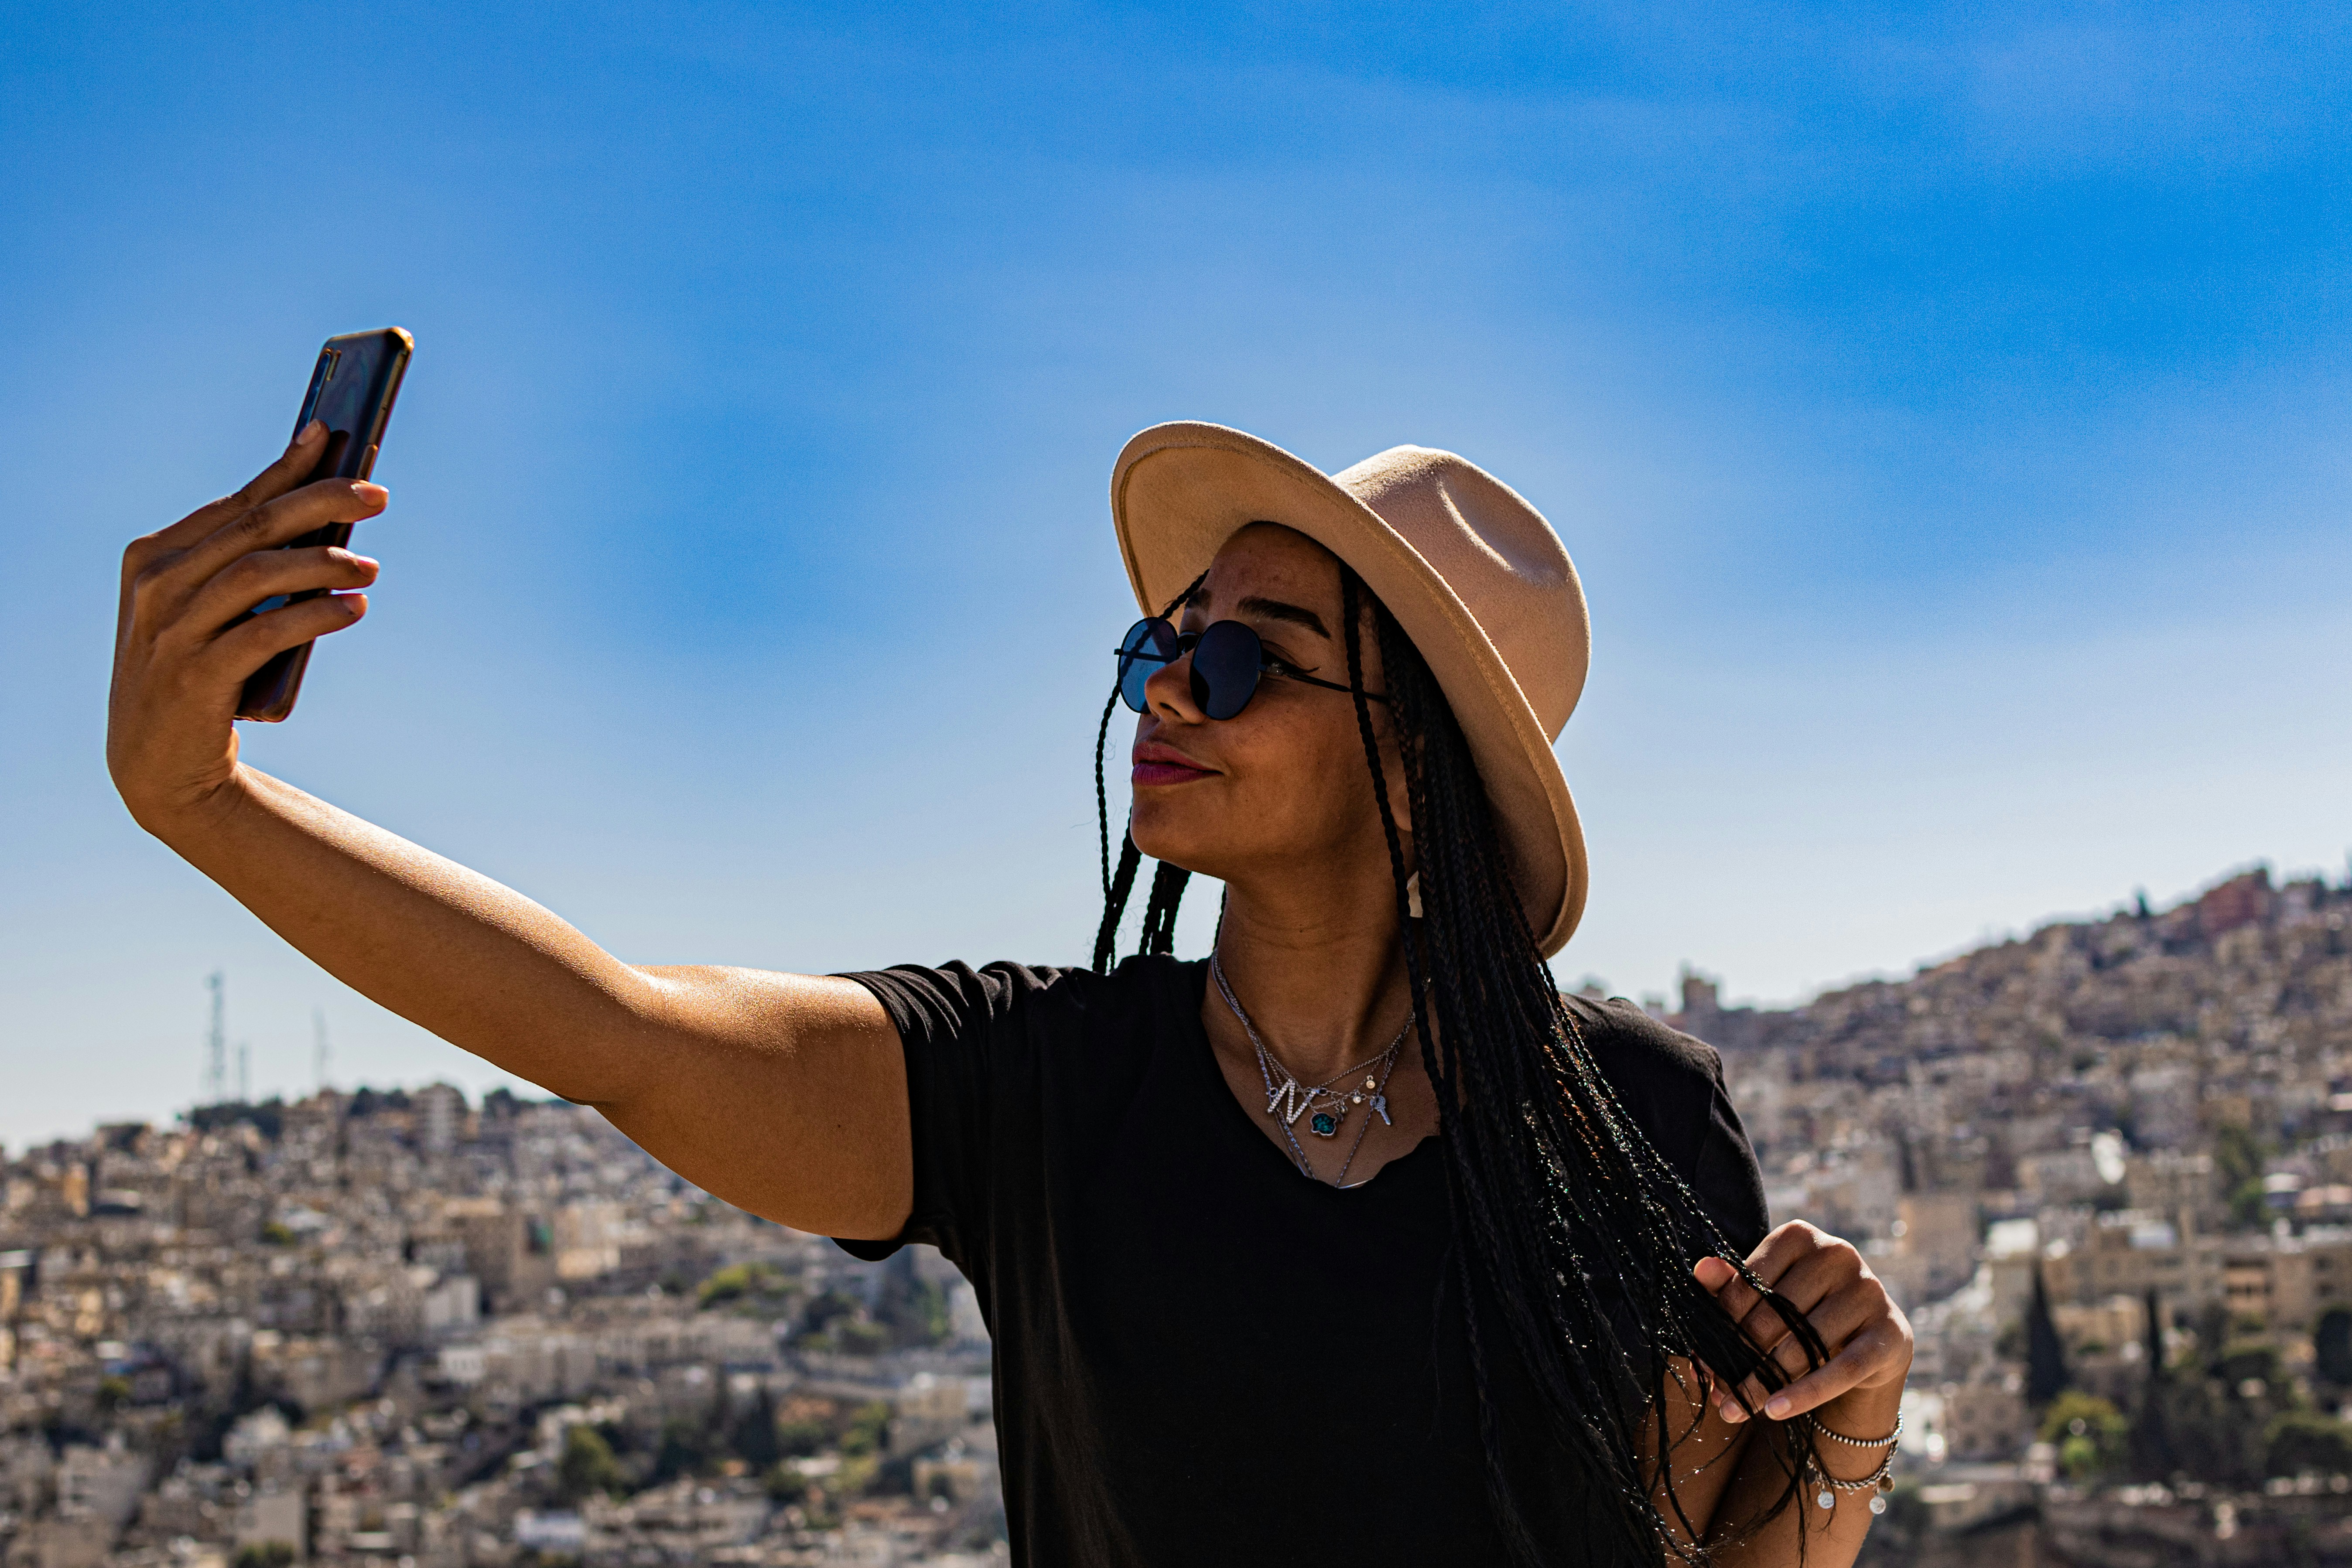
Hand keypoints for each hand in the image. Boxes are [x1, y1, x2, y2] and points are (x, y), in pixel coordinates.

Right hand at [108, 421, 385, 826]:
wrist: (159, 762)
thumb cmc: (198, 671)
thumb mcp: (209, 610)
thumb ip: (245, 565)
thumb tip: (323, 519)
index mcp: (155, 557)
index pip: (236, 503)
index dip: (288, 469)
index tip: (334, 437)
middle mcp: (157, 585)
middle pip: (253, 527)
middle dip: (320, 502)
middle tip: (378, 496)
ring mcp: (172, 630)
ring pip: (258, 573)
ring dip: (323, 562)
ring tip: (372, 567)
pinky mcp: (195, 675)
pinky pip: (265, 632)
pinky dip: (314, 615)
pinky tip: (352, 609)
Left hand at [1693, 1220, 1913, 1431]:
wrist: (1867, 1342)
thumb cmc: (1803, 1312)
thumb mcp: (1766, 1296)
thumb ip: (1732, 1285)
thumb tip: (1701, 1270)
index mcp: (1800, 1236)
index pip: (1750, 1282)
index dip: (1722, 1322)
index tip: (1702, 1356)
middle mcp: (1838, 1254)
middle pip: (1776, 1314)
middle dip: (1741, 1357)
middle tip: (1717, 1391)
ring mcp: (1869, 1291)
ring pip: (1804, 1344)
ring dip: (1765, 1382)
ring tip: (1734, 1409)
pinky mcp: (1891, 1332)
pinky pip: (1841, 1369)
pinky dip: (1805, 1393)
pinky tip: (1773, 1411)